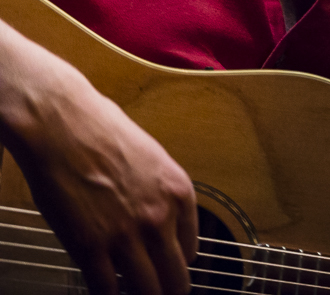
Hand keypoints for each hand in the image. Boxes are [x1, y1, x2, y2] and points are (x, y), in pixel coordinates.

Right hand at [0, 27, 196, 294]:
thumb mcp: (152, 161)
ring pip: (147, 289)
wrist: (64, 124)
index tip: (169, 272)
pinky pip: (106, 288)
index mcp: (180, 193)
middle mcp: (161, 217)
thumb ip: (159, 195)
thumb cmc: (103, 133)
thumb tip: (159, 222)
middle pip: (175, 277)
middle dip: (169, 291)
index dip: (177, 265)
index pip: (191, 249)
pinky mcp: (91, 246)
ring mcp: (127, 234)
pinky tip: (105, 294)